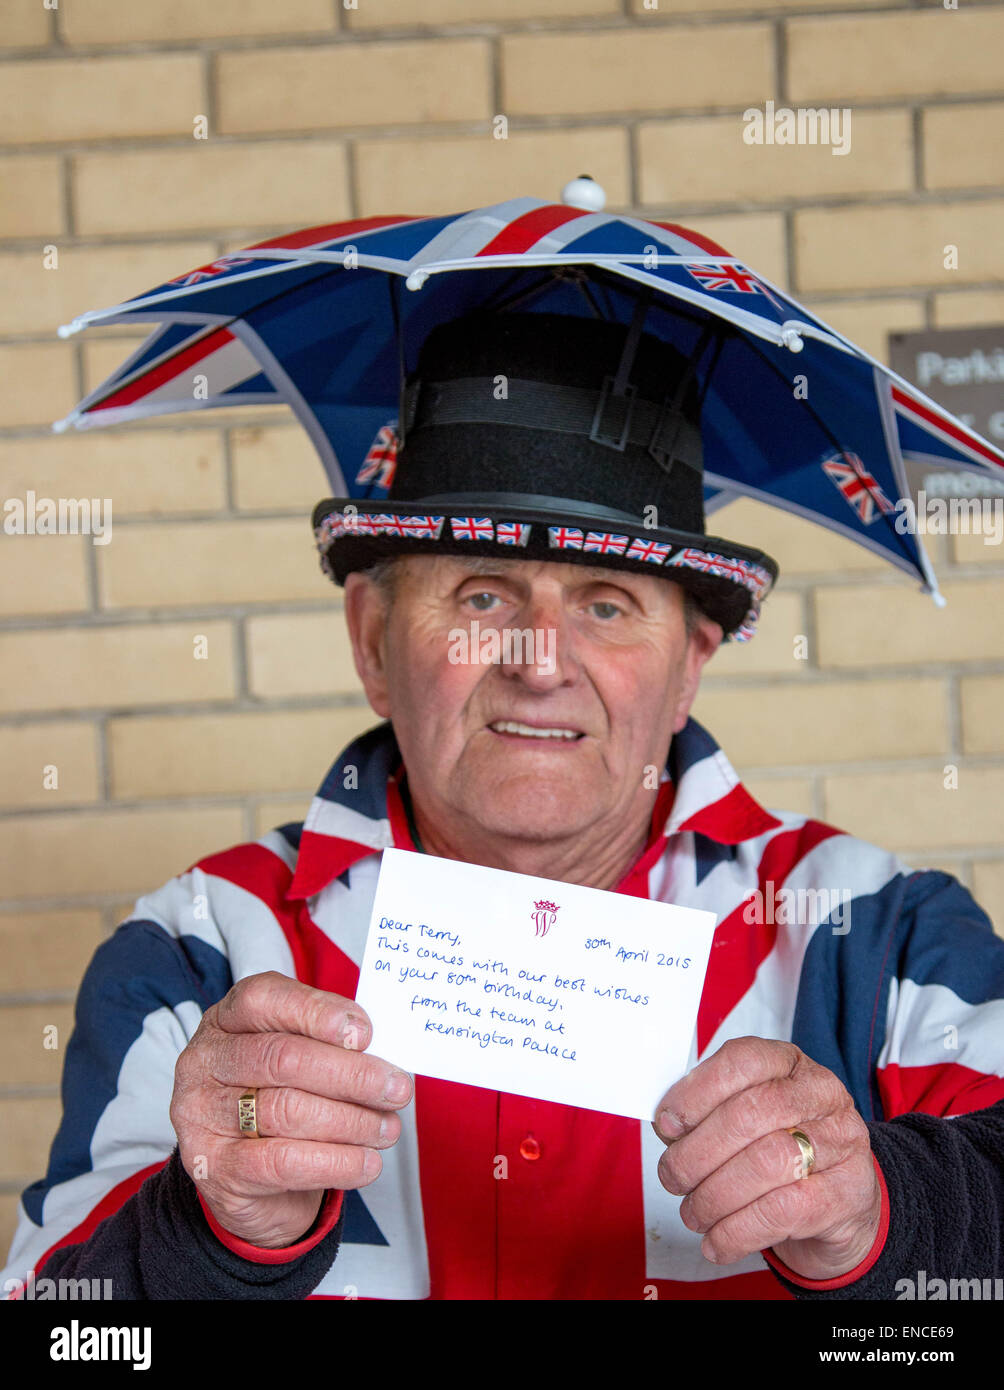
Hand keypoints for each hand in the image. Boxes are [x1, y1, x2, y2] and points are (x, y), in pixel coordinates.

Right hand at [170, 971, 411, 1248]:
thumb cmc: (281, 1099)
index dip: (316, 1011)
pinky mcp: (215, 1168)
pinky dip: (337, 1162)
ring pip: (288, 1110)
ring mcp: (202, 1115)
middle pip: (283, 1057)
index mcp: (226, 1019)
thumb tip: (382, 1052)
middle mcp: (206, 1061)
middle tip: (397, 1089)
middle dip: (351, 1074)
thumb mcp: (297, 1058)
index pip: (262, 998)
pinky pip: (284, 1162)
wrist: (247, 1179)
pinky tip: (367, 1162)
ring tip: (388, 1127)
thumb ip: (328, 1044)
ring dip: (352, 1121)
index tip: (366, 1033)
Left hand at [653, 1036, 880, 1280]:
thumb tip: (667, 1127)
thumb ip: (706, 1116)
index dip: (696, 1092)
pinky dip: (737, 1231)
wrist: (841, 1204)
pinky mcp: (845, 1195)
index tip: (667, 1124)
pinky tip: (717, 1242)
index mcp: (789, 1064)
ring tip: (693, 1213)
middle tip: (672, 1177)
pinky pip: (781, 1212)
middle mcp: (821, 1095)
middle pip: (749, 1114)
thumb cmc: (781, 1152)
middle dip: (698, 1152)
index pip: (742, 1060)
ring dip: (714, 1196)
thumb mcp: (747, 1120)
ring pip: (765, 1163)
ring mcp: (840, 1143)